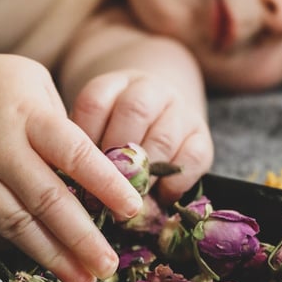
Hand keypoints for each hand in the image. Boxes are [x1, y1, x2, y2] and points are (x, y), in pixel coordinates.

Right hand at [0, 50, 142, 281]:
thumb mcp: (37, 84)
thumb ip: (65, 128)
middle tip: (107, 266)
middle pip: (46, 201)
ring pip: (14, 225)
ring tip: (80, 278)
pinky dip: (12, 249)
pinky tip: (37, 259)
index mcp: (27, 115)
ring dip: (51, 256)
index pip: (74, 153)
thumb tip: (103, 175)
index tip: (132, 210)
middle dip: (82, 239)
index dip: (106, 185)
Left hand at [70, 70, 213, 203]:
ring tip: (131, 198)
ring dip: (146, 173)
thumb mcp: (98, 127)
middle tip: (106, 186)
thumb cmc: (117, 130)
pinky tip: (160, 196)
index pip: (95, 101)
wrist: (160, 114)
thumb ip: (86, 148)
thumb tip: (78, 187)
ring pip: (164, 137)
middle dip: (117, 155)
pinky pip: (194, 157)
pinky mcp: (202, 134)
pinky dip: (175, 181)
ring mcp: (180, 109)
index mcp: (116, 83)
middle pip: (134, 112)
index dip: (85, 138)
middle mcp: (151, 89)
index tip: (78, 168)